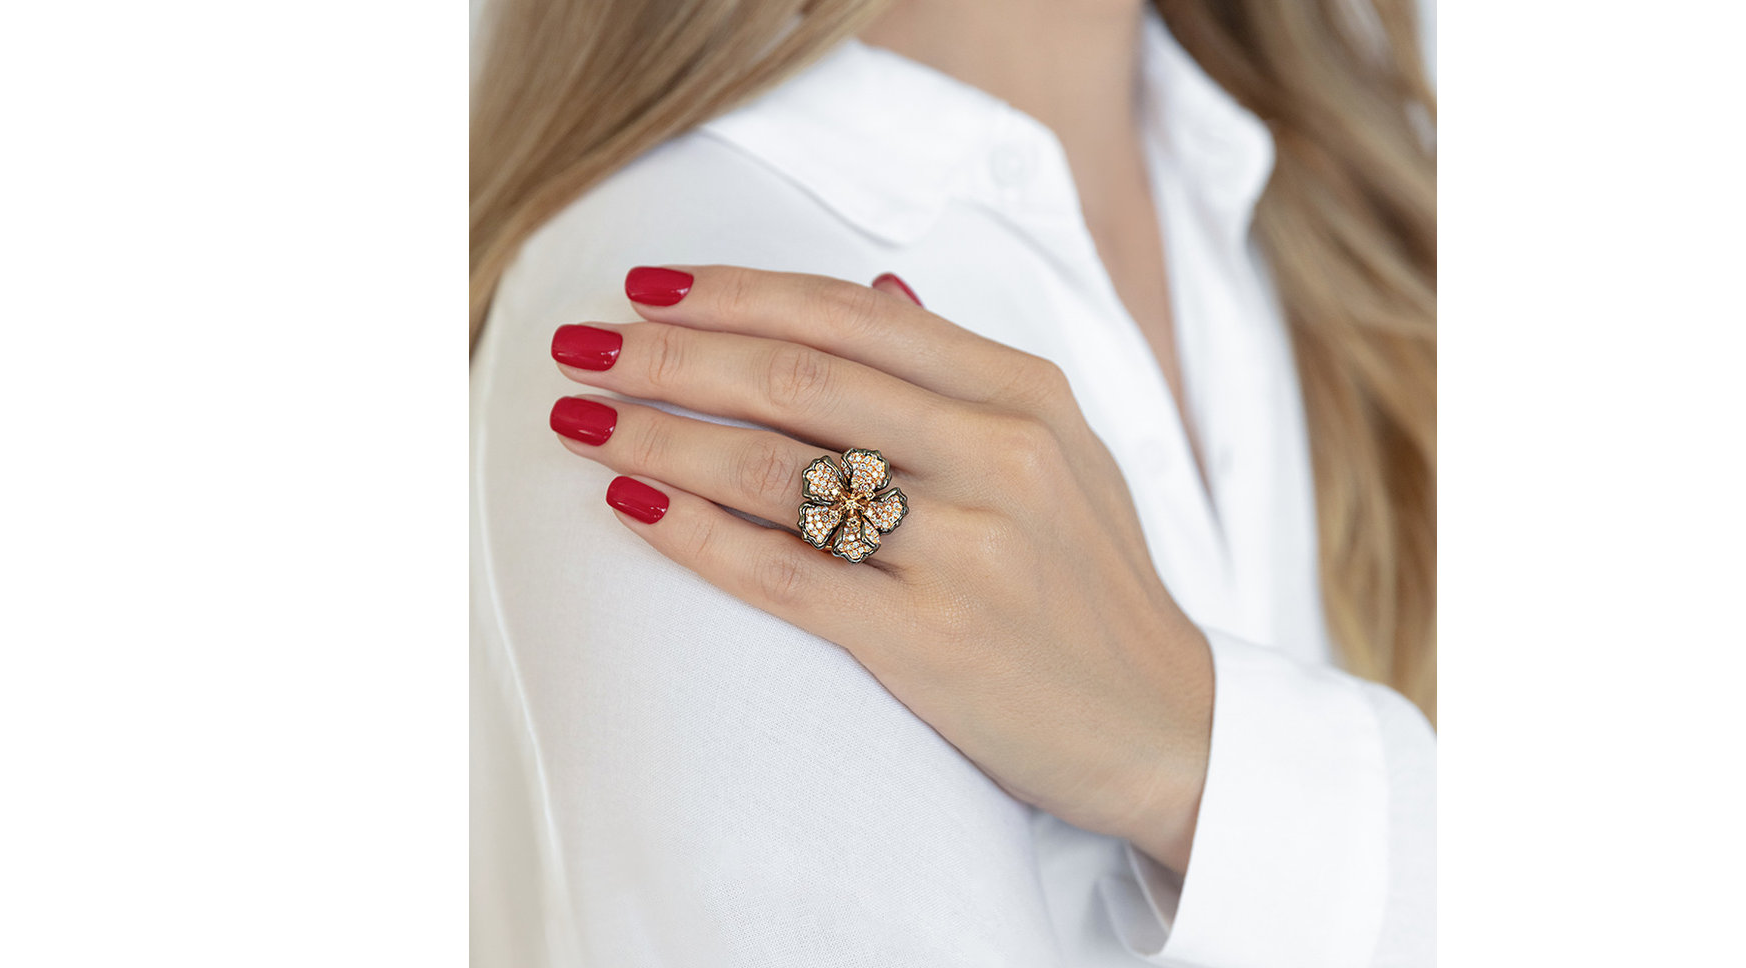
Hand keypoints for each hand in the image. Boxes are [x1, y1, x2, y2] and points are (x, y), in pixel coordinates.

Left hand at [547, 265, 1214, 873]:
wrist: (1167, 725)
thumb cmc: (1094, 583)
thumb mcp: (1061, 450)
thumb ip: (965, 372)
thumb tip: (874, 286)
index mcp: (1028, 393)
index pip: (851, 313)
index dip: (735, 290)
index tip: (648, 284)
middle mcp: (1000, 454)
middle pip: (797, 376)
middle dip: (669, 352)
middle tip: (579, 344)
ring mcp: (969, 547)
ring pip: (776, 469)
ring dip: (657, 436)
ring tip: (579, 419)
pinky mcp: (931, 639)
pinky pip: (783, 573)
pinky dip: (693, 533)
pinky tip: (629, 506)